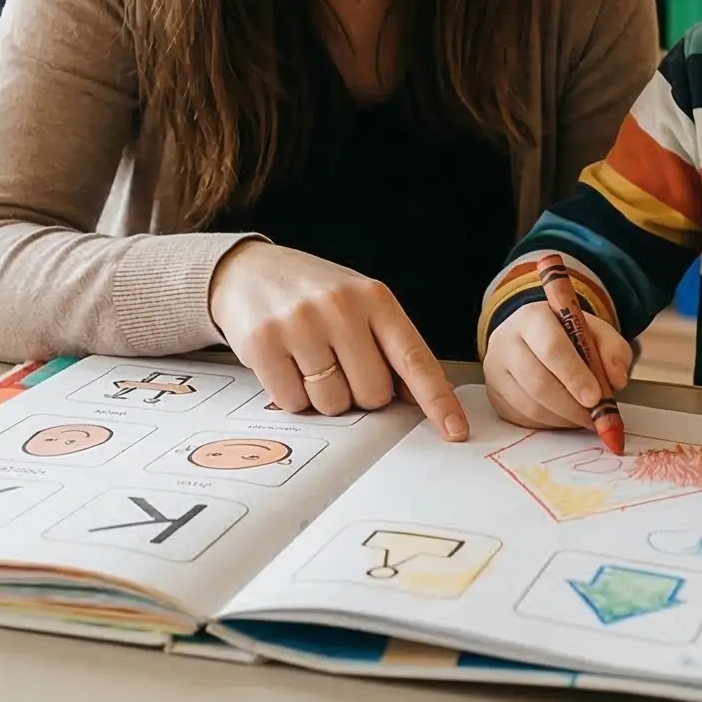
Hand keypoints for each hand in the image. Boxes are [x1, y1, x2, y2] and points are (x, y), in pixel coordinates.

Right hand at [208, 241, 467, 438]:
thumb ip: (388, 347)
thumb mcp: (359, 304)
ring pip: (333, 404)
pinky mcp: (264, 343)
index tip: (455, 430)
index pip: (415, 359)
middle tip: (338, 364)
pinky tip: (285, 363)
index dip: (437, 400)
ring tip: (308, 360)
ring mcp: (300, 325)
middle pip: (372, 394)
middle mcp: (341, 308)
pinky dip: (291, 395)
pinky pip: (293, 402)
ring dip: (324, 396)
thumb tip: (416, 401)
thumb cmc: (314, 295)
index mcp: (375, 298)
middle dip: (359, 393)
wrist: (247, 271)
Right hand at [483, 291, 630, 430]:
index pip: (552, 348)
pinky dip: (550, 424)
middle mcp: (506, 340)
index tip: (596, 397)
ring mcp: (495, 370)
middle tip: (595, 417)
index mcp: (533, 317)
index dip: (575, 376)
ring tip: (585, 417)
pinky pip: (523, 418)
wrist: (535, 339)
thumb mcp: (597, 332)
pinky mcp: (494, 395)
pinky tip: (565, 417)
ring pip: (530, 405)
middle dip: (571, 405)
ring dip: (563, 418)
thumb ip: (613, 351)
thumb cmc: (568, 336)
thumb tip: (616, 380)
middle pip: (537, 381)